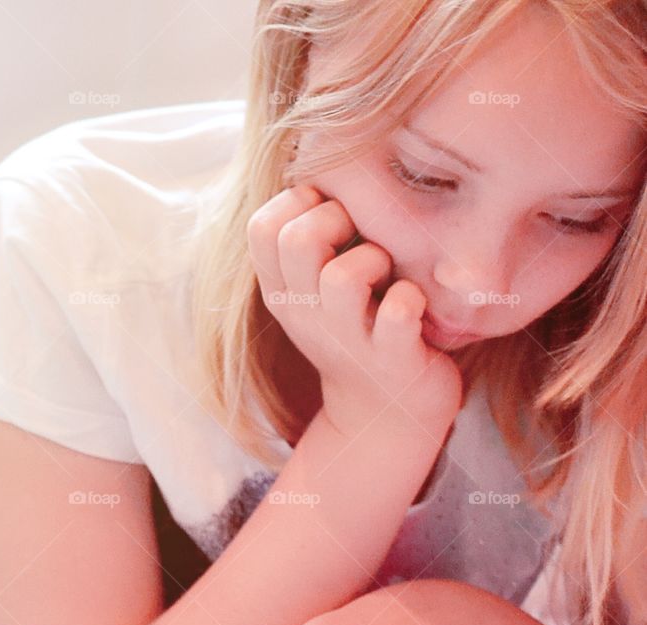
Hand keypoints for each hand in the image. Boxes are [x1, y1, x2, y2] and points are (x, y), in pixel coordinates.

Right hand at [246, 185, 463, 442]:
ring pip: (343, 278)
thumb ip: (309, 239)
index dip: (298, 202)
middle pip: (298, 241)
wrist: (387, 416)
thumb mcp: (317, 290)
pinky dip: (410, 300)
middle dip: (337, 220)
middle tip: (360, 238)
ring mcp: (349, 343)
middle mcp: (308, 317)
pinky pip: (397, 313)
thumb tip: (319, 156)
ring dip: (375, 259)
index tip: (330, 215)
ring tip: (387, 274)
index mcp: (285, 293)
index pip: (262, 225)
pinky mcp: (394, 362)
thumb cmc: (360, 332)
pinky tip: (414, 305)